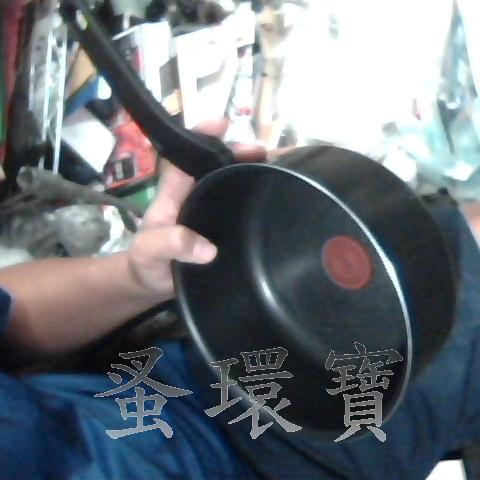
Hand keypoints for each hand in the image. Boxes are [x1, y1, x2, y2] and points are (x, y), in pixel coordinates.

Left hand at [127, 119, 265, 301]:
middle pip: (218, 166)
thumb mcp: (150, 251)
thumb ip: (171, 243)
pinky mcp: (225, 229)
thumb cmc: (146, 262)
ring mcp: (212, 211)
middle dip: (241, 153)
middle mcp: (196, 196)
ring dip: (256, 173)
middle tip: (266, 153)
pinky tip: (280, 197)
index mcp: (175, 192)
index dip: (203, 136)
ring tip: (284, 167)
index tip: (223, 123)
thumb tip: (208, 249)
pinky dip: (259, 200)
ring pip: (234, 184)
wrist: (153, 285)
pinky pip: (243, 209)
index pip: (188, 157)